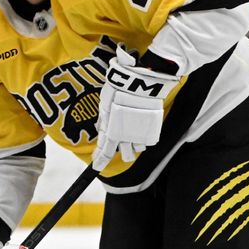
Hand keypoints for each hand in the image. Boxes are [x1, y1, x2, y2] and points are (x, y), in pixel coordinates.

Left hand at [92, 45, 178, 171]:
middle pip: (126, 155)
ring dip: (135, 144)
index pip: (105, 152)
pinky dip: (145, 137)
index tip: (96, 167)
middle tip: (124, 147)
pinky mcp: (152, 129)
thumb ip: (103, 120)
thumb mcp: (104, 103)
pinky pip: (148, 141)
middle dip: (124, 153)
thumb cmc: (118, 88)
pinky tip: (143, 128)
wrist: (139, 81)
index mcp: (111, 131)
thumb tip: (99, 128)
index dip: (100, 161)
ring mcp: (139, 133)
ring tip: (135, 132)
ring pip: (138, 149)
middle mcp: (125, 136)